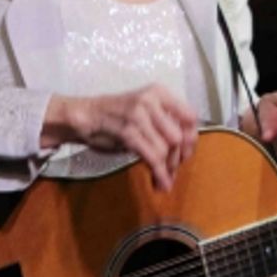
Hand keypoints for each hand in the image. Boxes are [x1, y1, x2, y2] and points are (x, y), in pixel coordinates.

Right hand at [44, 85, 198, 191]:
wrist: (86, 115)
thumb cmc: (116, 115)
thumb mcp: (145, 110)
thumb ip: (164, 123)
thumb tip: (184, 149)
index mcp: (159, 93)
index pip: (190, 117)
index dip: (191, 139)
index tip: (185, 154)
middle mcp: (152, 100)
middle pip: (178, 137)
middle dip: (178, 158)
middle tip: (172, 170)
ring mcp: (139, 115)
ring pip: (166, 149)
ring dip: (167, 169)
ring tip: (164, 179)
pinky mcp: (128, 132)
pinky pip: (152, 157)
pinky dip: (159, 173)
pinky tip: (160, 183)